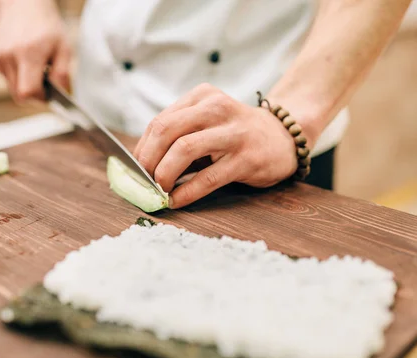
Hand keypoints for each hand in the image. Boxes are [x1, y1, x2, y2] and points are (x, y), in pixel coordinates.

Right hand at [0, 0, 70, 101]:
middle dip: (32, 94)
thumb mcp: (64, 48)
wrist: (23, 5)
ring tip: (32, 65)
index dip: (39, 99)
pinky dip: (14, 74)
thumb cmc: (45, 25)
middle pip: (18, 94)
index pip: (28, 92)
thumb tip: (61, 94)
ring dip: (23, 83)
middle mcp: (9, 56)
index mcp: (29, 54)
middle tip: (43, 81)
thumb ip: (63, 74)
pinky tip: (21, 59)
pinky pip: (4, 77)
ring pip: (11, 87)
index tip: (48, 95)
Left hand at [133, 83, 297, 208]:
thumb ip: (178, 135)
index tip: (134, 169)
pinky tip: (176, 201)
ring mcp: (233, 132)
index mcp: (202, 97)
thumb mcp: (207, 123)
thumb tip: (141, 165)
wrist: (282, 138)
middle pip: (166, 130)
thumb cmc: (235, 134)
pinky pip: (208, 178)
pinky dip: (187, 192)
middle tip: (143, 181)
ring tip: (160, 190)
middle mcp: (216, 108)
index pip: (160, 121)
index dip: (142, 149)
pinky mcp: (246, 158)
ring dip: (164, 174)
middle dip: (148, 160)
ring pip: (184, 150)